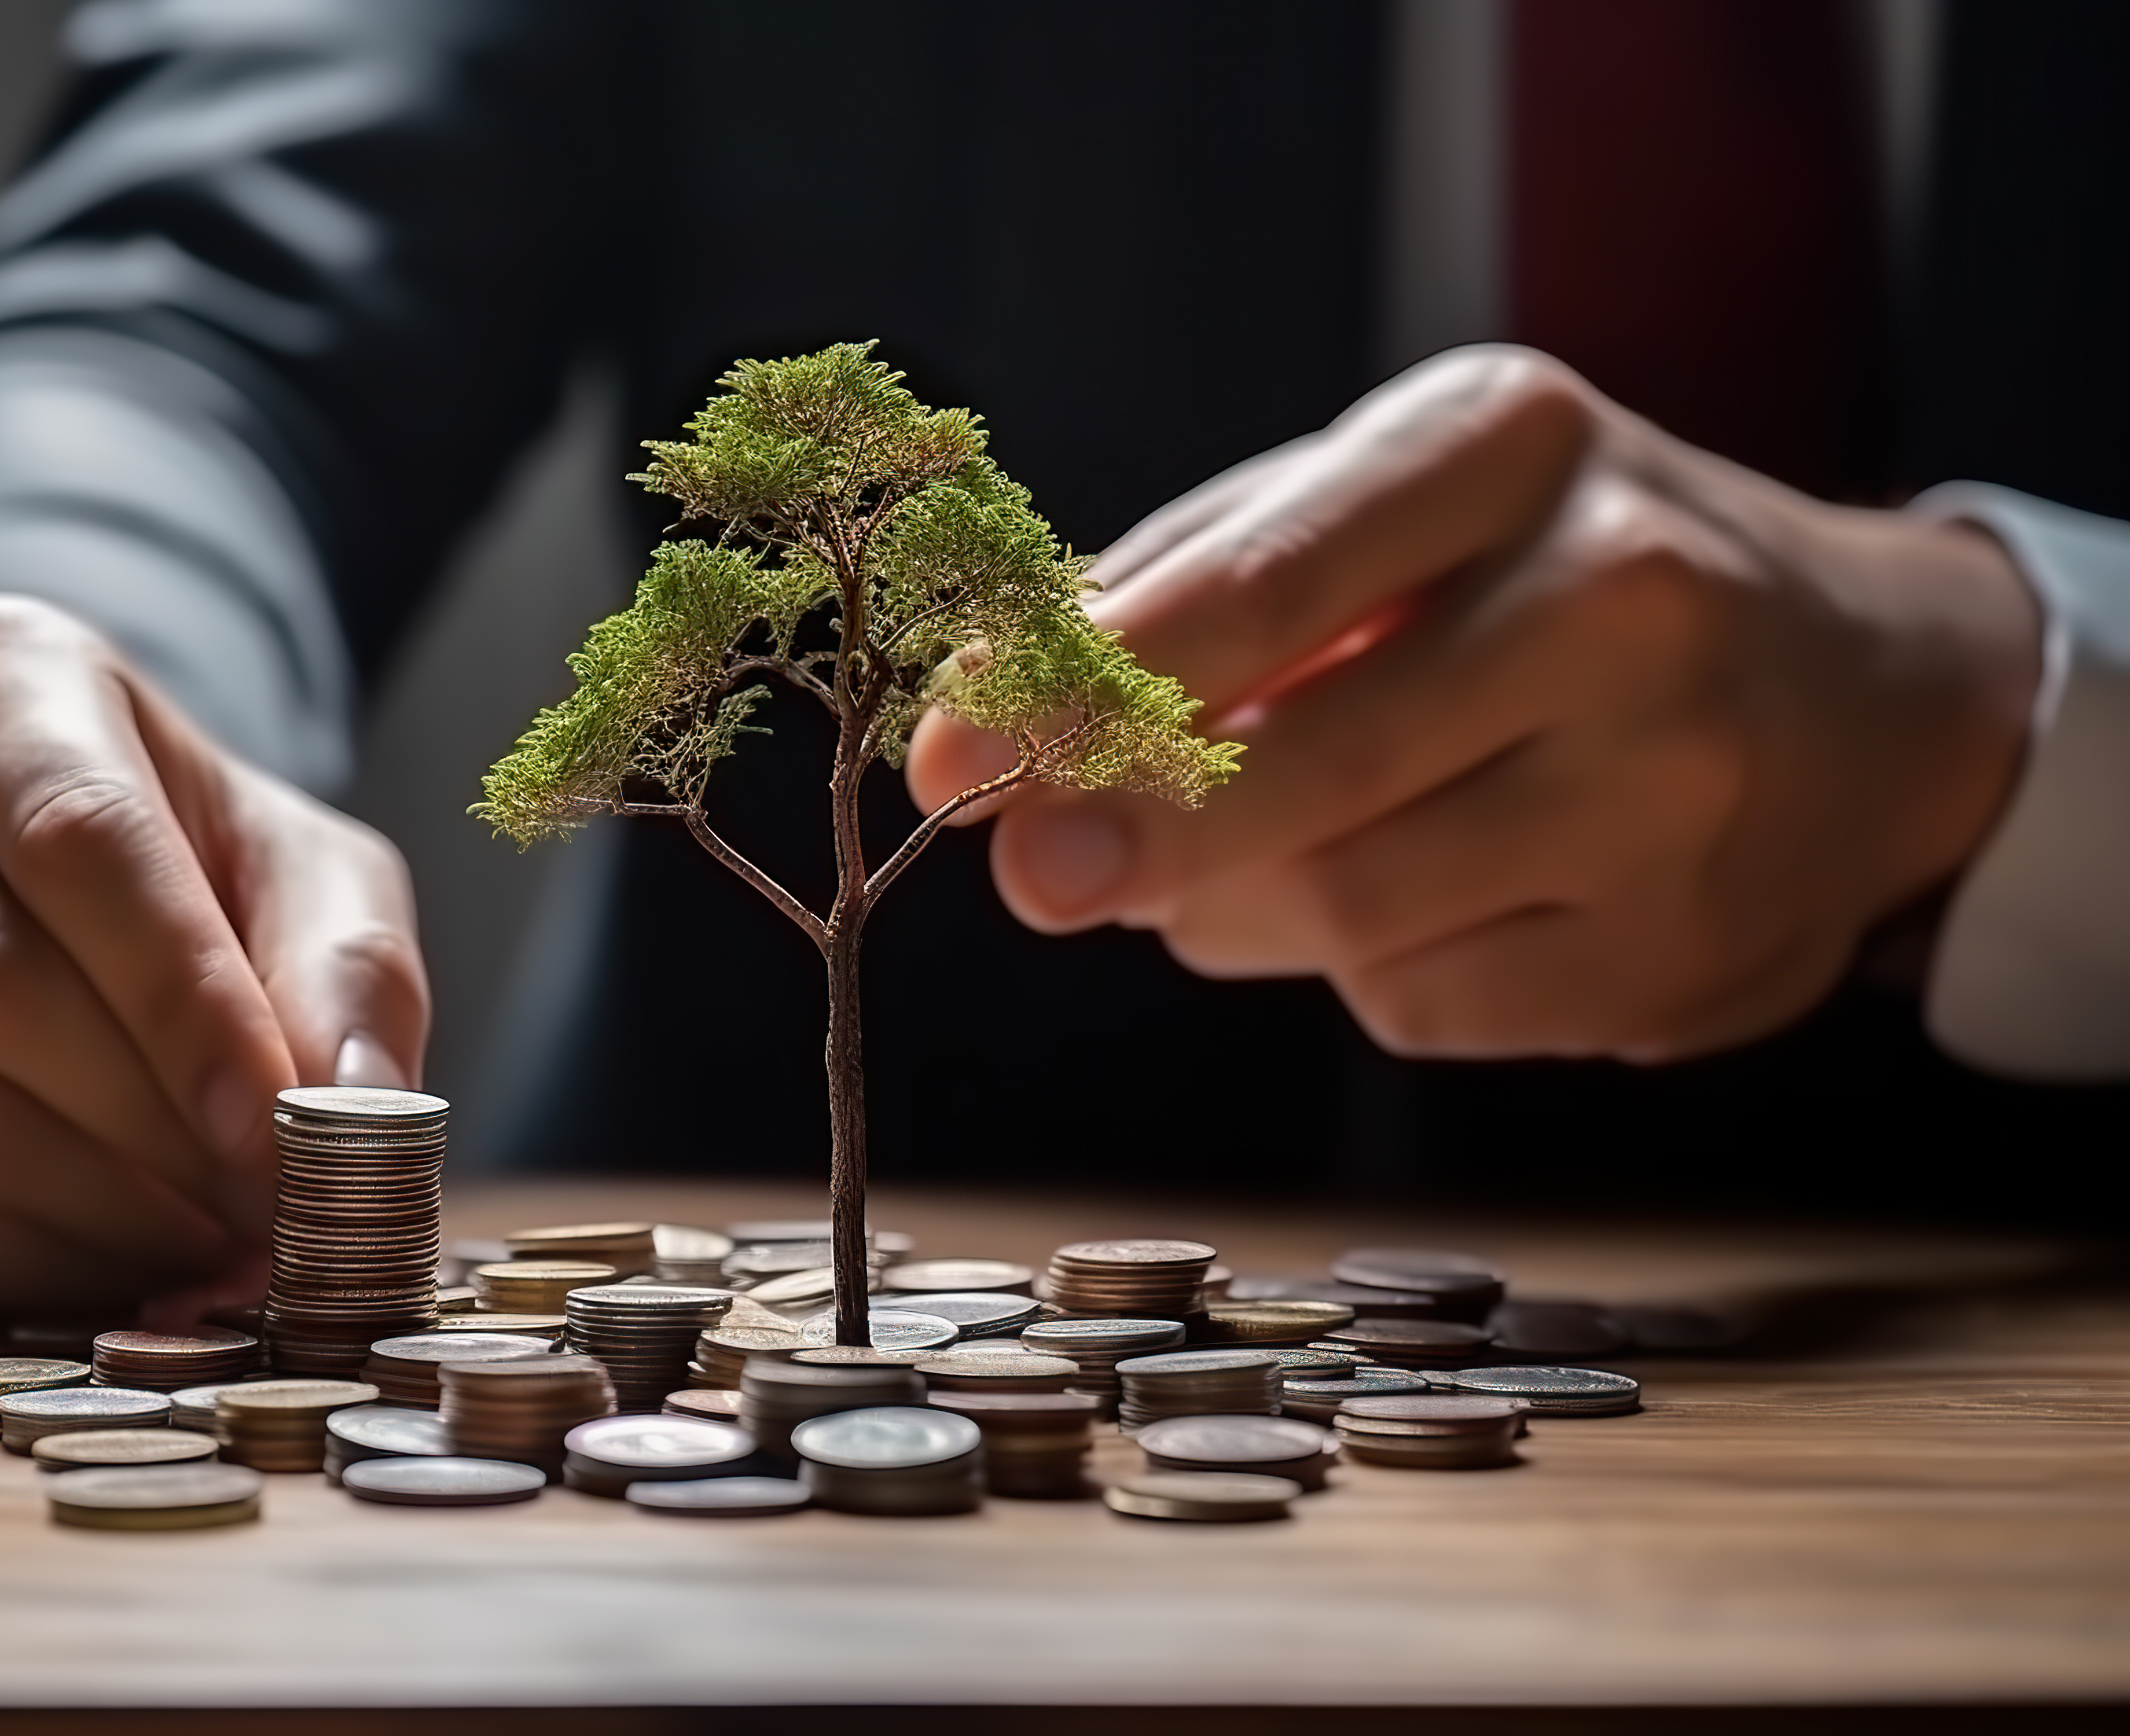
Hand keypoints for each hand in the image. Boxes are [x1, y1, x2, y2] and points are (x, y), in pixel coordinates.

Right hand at [0, 595, 427, 1316]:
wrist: (55, 875)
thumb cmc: (197, 857)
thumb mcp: (308, 870)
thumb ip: (350, 967)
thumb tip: (361, 1104)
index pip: (84, 840)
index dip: (183, 1001)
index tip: (274, 1128)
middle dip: (149, 1121)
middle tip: (270, 1210)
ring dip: (97, 1206)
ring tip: (221, 1245)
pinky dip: (32, 1253)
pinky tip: (132, 1263)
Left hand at [908, 346, 2039, 1061]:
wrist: (1862, 689)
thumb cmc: (1552, 575)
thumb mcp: (1394, 507)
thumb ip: (1185, 593)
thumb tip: (988, 729)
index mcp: (1514, 440)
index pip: (1264, 576)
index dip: (1087, 686)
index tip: (948, 758)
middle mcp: (1623, 597)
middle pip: (1305, 769)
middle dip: (1132, 835)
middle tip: (1034, 874)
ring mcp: (1675, 787)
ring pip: (1348, 911)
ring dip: (1240, 906)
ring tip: (1256, 852)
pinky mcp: (1683, 950)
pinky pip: (1420, 1005)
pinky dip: (1362, 969)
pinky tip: (1419, 893)